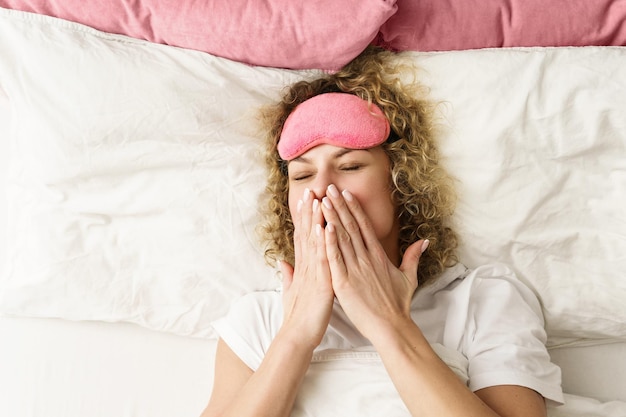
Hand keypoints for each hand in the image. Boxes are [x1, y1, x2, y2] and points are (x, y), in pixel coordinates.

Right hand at [280, 188, 334, 348]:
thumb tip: (283, 263)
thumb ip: (289, 275)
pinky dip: (324, 243)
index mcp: (302, 267)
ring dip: (315, 220)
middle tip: (310, 189)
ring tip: (316, 200)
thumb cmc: (297, 315)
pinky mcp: (321, 283)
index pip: (303, 237)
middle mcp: (305, 266)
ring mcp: (312, 273)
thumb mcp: (292, 291)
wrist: (298, 335)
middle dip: (308, 211)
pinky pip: (323, 259)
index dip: (304, 218)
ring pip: (313, 242)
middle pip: (306, 233)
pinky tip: (326, 227)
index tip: (306, 199)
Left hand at [320, 185, 427, 341]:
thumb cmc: (398, 304)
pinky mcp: (344, 283)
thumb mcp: (409, 277)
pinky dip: (329, 243)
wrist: (392, 326)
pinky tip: (323, 228)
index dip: (353, 208)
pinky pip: (335, 259)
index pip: (364, 225)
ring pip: (341, 238)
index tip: (345, 193)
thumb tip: (424, 240)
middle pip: (351, 226)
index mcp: (378, 255)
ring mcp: (355, 269)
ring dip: (331, 218)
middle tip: (328, 187)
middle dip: (338, 205)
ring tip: (322, 200)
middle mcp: (366, 258)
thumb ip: (413, 257)